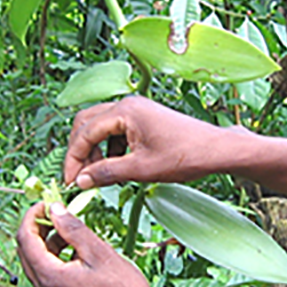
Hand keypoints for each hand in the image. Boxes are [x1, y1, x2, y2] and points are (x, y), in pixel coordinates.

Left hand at [16, 202, 196, 286]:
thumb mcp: (99, 252)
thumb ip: (73, 229)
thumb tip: (55, 209)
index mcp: (50, 276)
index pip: (25, 239)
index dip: (32, 216)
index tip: (46, 203)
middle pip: (27, 253)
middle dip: (38, 229)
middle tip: (56, 213)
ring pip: (37, 266)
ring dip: (47, 245)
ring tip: (70, 233)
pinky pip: (48, 279)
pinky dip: (55, 261)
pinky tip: (76, 255)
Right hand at [64, 96, 238, 188]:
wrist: (217, 150)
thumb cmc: (184, 157)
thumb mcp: (141, 169)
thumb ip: (107, 172)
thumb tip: (81, 180)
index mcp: (125, 111)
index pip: (84, 133)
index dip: (74, 159)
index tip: (70, 182)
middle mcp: (128, 104)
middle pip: (87, 123)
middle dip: (80, 151)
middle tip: (79, 178)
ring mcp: (137, 110)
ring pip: (101, 127)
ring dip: (95, 150)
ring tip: (100, 176)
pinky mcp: (145, 118)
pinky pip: (116, 130)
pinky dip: (110, 148)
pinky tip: (116, 167)